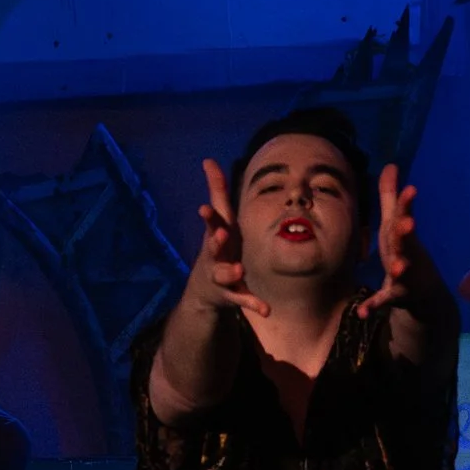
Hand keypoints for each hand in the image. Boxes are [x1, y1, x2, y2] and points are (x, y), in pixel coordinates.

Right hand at [183, 158, 267, 319]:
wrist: (203, 291)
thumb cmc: (217, 246)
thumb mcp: (218, 220)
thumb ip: (216, 190)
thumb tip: (209, 159)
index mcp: (216, 236)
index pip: (212, 225)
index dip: (209, 218)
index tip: (204, 209)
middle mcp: (216, 255)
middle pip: (214, 248)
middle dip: (216, 242)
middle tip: (220, 236)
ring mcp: (222, 276)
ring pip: (225, 275)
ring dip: (230, 272)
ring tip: (239, 270)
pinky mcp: (232, 295)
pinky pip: (243, 299)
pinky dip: (253, 303)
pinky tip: (266, 309)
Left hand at [356, 165, 431, 317]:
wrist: (424, 291)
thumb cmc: (404, 250)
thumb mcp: (395, 224)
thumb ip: (392, 197)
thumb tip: (391, 164)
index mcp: (403, 235)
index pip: (405, 216)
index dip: (406, 204)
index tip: (411, 189)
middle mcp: (407, 253)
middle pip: (406, 243)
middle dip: (406, 234)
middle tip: (408, 224)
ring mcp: (404, 275)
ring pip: (402, 272)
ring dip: (399, 269)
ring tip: (397, 268)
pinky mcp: (396, 295)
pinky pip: (384, 300)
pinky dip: (373, 306)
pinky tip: (360, 312)